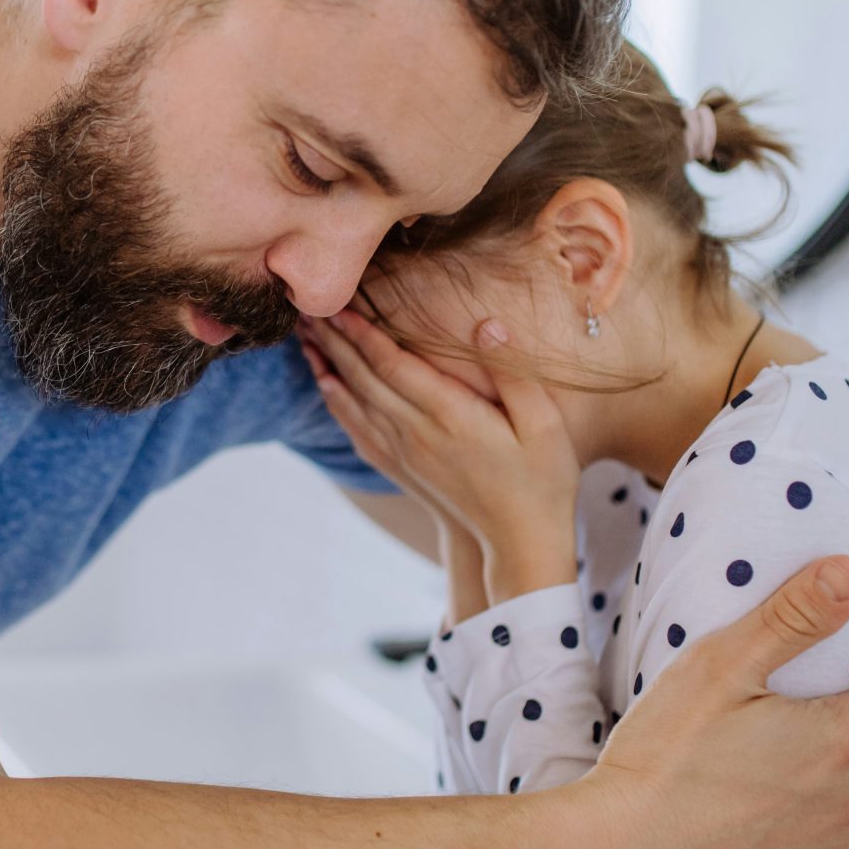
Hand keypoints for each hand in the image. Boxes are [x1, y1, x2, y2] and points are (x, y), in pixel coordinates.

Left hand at [300, 307, 579, 598]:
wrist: (521, 543)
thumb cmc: (542, 479)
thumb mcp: (543, 424)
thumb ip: (511, 373)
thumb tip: (486, 325)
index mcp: (452, 417)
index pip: (394, 366)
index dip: (364, 334)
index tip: (341, 305)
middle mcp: (419, 434)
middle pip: (364, 380)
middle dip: (335, 342)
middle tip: (308, 309)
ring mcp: (407, 454)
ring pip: (354, 403)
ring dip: (327, 368)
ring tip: (304, 337)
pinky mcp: (403, 468)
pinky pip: (359, 430)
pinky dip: (337, 404)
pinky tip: (325, 385)